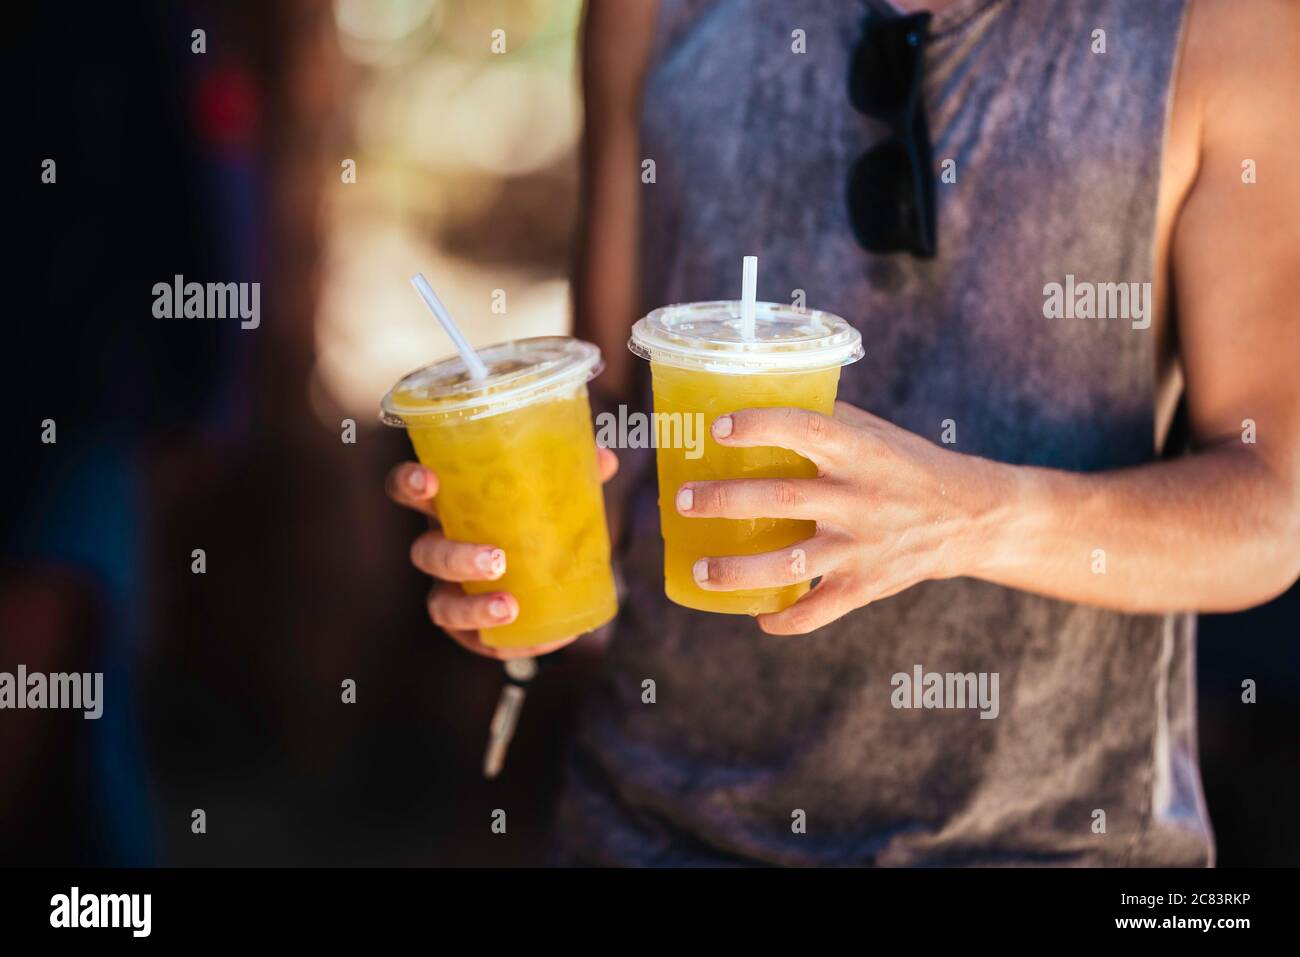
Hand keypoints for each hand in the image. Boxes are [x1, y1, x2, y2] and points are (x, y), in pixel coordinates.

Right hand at [386, 447, 620, 659]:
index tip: (429, 482)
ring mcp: (450, 591)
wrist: (551, 573)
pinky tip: (536, 641)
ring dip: (472, 607)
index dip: (409, 484)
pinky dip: (503, 643)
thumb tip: (605, 460)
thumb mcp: (554, 491)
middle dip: (455, 556)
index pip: (410, 490)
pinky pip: (475, 641)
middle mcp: (440, 548)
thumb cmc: (537, 518)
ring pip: (441, 604)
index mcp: (451, 506)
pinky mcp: (468, 629)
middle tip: (496, 559)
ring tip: (510, 607)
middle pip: (425, 553)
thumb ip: (575, 473)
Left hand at [675, 403, 1002, 634]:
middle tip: (681, 501)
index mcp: (859, 451)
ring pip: (790, 565)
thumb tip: (758, 399)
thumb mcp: (874, 433)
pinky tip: (758, 616)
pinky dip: (786, 620)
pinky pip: (819, 611)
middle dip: (725, 501)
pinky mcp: (868, 585)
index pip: (806, 428)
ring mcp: (862, 546)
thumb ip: (825, 420)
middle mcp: (859, 498)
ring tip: (698, 570)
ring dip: (738, 570)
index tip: (718, 428)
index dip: (761, 426)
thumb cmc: (907, 465)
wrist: (970, 517)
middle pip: (782, 499)